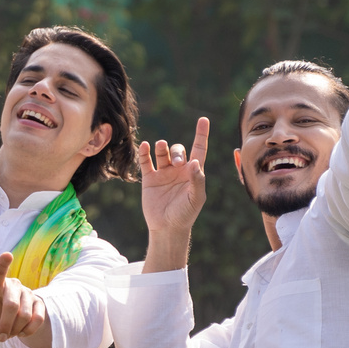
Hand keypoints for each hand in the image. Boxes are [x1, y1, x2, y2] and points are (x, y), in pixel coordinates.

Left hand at [0, 252, 47, 343]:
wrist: (8, 316)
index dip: (2, 263)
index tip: (7, 255)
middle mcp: (14, 284)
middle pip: (12, 305)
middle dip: (5, 324)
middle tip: (1, 338)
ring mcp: (28, 293)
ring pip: (25, 315)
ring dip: (15, 330)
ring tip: (9, 333)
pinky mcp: (39, 303)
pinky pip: (37, 319)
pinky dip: (28, 330)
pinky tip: (21, 333)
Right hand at [137, 117, 208, 237]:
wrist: (167, 227)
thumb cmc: (186, 214)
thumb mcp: (196, 198)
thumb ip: (197, 180)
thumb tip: (194, 162)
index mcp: (193, 172)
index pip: (198, 149)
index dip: (201, 134)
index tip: (203, 120)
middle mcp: (178, 170)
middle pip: (178, 150)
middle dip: (177, 151)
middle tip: (177, 163)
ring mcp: (163, 173)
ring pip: (162, 152)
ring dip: (161, 147)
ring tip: (159, 146)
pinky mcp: (150, 179)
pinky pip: (146, 161)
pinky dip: (145, 152)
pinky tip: (145, 146)